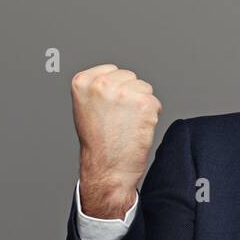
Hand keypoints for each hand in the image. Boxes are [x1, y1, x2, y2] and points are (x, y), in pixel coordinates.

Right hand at [71, 65, 161, 217]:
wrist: (107, 169)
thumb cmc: (97, 143)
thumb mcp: (85, 107)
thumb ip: (98, 89)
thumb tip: (115, 78)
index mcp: (83, 82)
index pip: (112, 71)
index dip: (115, 90)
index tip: (108, 109)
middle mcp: (102, 84)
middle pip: (130, 77)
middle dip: (129, 96)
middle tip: (118, 120)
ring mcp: (124, 93)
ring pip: (145, 88)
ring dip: (141, 105)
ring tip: (126, 125)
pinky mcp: (144, 103)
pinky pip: (155, 103)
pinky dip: (151, 117)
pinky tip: (136, 130)